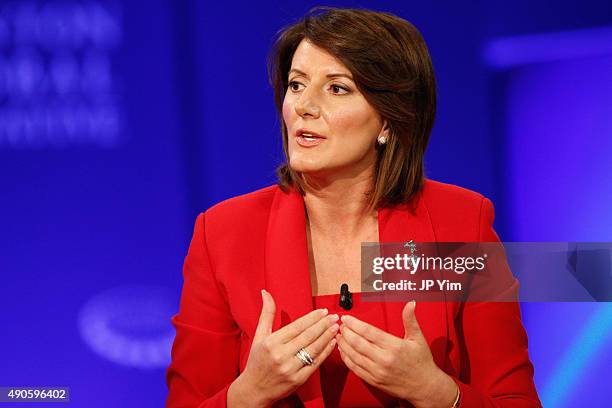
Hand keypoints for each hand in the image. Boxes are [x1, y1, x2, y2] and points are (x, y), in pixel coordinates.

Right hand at [229, 289, 338, 407]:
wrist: (254, 389)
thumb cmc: (256, 360)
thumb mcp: (258, 335)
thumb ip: (266, 313)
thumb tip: (266, 293)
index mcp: (271, 342)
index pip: (297, 326)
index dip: (313, 318)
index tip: (323, 311)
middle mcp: (281, 355)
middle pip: (308, 336)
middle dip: (324, 324)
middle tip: (334, 316)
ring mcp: (290, 368)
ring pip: (314, 349)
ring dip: (327, 336)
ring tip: (336, 327)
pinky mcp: (298, 380)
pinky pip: (315, 363)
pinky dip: (326, 352)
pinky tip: (332, 343)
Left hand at [336, 301, 457, 407]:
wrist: (424, 387)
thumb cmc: (421, 362)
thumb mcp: (418, 338)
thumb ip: (410, 320)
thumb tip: (410, 304)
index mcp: (394, 346)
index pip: (368, 331)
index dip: (354, 323)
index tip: (346, 318)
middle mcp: (384, 359)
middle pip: (357, 343)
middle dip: (346, 332)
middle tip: (341, 325)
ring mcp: (378, 371)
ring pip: (354, 356)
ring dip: (343, 344)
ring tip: (339, 335)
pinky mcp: (374, 381)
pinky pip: (355, 368)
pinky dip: (346, 359)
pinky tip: (343, 351)